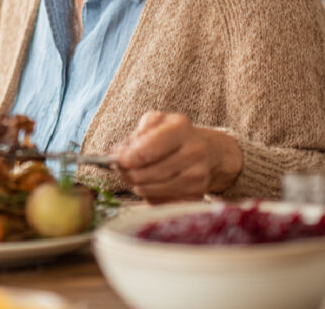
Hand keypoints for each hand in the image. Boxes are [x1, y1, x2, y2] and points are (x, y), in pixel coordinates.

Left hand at [115, 111, 241, 202]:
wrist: (208, 152)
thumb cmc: (173, 136)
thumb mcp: (156, 122)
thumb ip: (135, 136)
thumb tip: (117, 155)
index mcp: (180, 128)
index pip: (147, 149)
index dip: (127, 158)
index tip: (117, 159)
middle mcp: (194, 152)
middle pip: (147, 173)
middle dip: (127, 173)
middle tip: (121, 168)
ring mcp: (197, 177)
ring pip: (151, 190)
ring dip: (136, 185)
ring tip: (135, 175)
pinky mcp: (196, 196)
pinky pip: (160, 202)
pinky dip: (149, 195)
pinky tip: (152, 185)